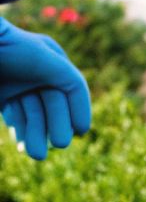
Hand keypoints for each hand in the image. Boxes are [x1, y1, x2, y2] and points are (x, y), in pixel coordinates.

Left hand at [0, 17, 92, 159]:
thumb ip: (70, 80)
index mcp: (49, 57)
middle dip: (55, 125)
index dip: (78, 109)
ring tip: (36, 155)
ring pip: (34, 113)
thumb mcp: (44, 58)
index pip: (71, 88)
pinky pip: (16, 116)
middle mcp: (35, 71)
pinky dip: (22, 131)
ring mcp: (16, 84)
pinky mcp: (1, 95)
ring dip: (37, 134)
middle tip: (59, 145)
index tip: (80, 130)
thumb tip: (82, 117)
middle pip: (53, 103)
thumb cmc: (7, 46)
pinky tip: (25, 145)